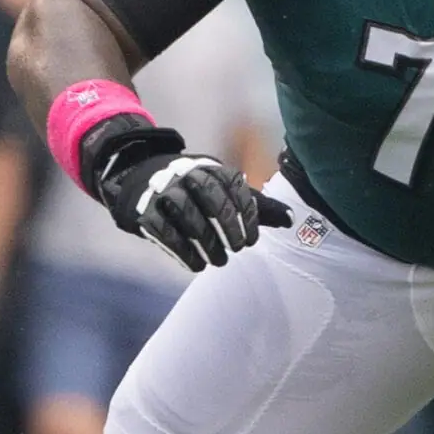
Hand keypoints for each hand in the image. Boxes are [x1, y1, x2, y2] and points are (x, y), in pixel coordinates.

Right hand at [85, 117, 291, 272]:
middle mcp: (188, 174)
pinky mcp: (145, 210)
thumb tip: (291, 220)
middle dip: (227, 226)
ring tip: (219, 261)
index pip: (235, 187)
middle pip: (211, 197)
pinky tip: (195, 265)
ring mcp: (165, 191)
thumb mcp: (225, 192)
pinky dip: (181, 251)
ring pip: (187, 215)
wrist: (142, 181)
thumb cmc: (195, 191)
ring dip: (206, 242)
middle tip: (238, 249)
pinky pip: (164, 230)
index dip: (247, 215)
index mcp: (212, 168)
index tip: (252, 240)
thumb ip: (256, 206)